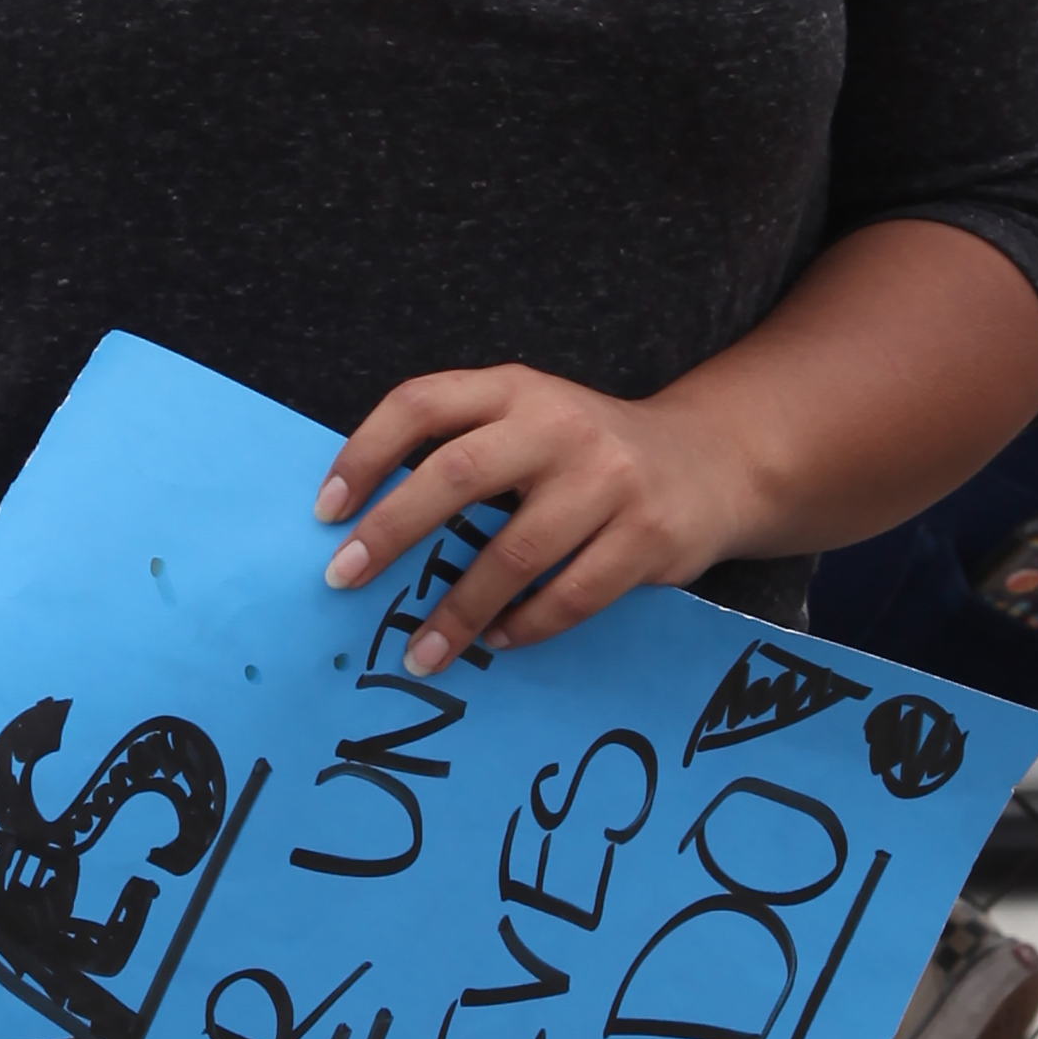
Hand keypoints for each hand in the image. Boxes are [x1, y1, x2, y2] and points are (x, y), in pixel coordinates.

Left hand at [318, 363, 767, 668]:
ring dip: (457, 611)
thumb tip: (364, 522)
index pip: (422, 404)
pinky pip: (569, 596)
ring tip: (422, 650)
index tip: (324, 512)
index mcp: (516, 388)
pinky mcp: (647, 536)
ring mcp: (608, 480)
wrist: (713, 461)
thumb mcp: (530, 420)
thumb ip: (463, 447)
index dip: (364, 454)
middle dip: (390, 533)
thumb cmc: (590, 453)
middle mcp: (559, 424)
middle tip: (343, 580)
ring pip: (512, 553)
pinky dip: (524, 626)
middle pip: (455, 476)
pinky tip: (498, 640)